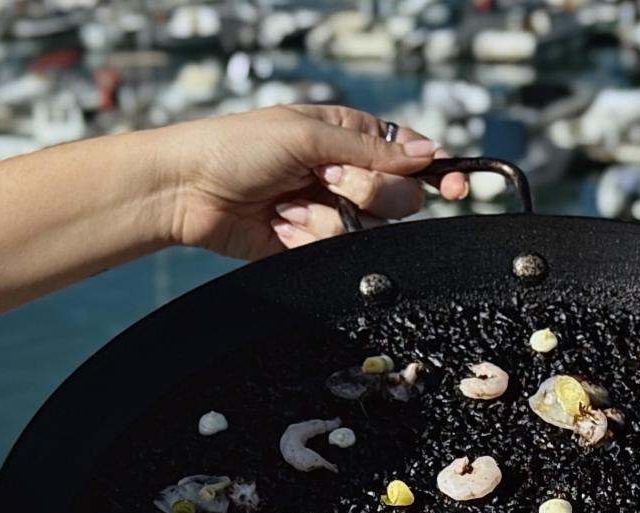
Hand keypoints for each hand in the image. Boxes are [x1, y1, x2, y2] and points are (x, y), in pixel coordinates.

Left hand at [158, 104, 469, 259]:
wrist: (185, 192)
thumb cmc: (235, 147)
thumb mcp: (308, 135)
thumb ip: (372, 148)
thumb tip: (427, 154)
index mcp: (348, 136)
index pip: (410, 155)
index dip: (435, 171)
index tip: (455, 186)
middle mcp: (345, 173)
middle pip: (399, 197)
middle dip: (367, 191)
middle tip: (329, 179)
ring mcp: (329, 210)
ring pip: (370, 228)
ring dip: (328, 216)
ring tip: (290, 202)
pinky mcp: (311, 244)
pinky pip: (337, 250)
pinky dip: (308, 237)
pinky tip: (280, 223)